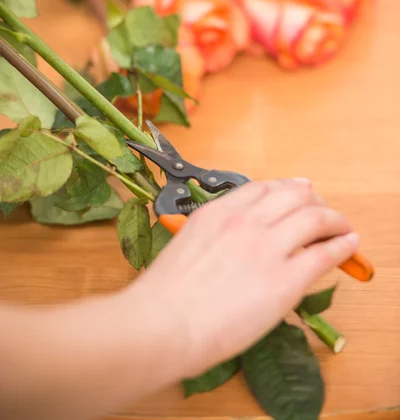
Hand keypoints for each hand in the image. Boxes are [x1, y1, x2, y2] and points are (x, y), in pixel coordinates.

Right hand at [132, 178, 358, 378]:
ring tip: (343, 226)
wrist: (163, 323)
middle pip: (294, 195)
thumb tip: (236, 243)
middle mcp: (245, 221)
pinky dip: (342, 245)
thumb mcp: (187, 245)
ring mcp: (266, 248)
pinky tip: (349, 244)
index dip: (287, 189)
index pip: (263, 188)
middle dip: (314, 199)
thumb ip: (215, 235)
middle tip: (323, 210)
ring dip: (334, 219)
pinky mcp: (284, 280)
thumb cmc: (165, 294)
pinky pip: (323, 254)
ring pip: (314, 217)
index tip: (297, 194)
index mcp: (219, 212)